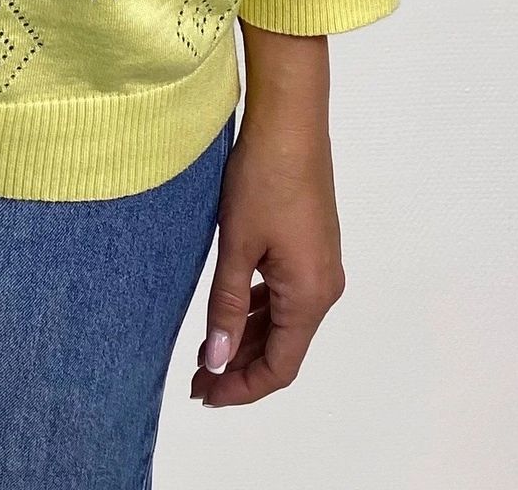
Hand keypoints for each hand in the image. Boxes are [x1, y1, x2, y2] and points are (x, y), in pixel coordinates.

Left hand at [190, 32, 346, 408]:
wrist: (290, 121)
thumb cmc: (264, 179)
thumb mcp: (237, 245)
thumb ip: (224, 306)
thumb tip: (215, 360)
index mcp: (309, 296)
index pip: (279, 367)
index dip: (241, 388)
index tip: (205, 396)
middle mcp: (323, 288)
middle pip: (282, 347)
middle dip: (239, 366)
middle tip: (195, 378)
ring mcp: (320, 266)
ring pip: (281, 320)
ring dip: (245, 338)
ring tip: (203, 350)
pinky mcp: (310, 246)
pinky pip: (283, 294)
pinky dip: (255, 309)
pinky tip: (226, 310)